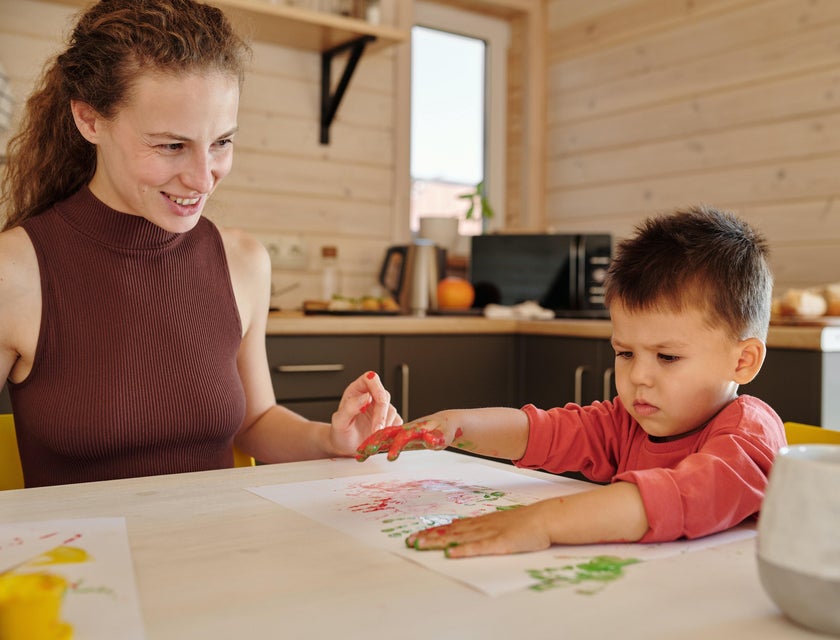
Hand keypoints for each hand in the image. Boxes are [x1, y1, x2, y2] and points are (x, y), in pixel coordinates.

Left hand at [329, 371, 401, 455]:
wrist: (344, 448)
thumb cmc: (340, 433)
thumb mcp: (340, 422)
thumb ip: (350, 407)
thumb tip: (366, 397)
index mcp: (357, 391)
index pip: (370, 378)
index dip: (377, 387)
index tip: (380, 400)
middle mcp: (370, 396)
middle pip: (384, 396)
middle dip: (381, 415)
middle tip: (375, 430)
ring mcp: (380, 408)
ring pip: (391, 410)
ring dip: (385, 425)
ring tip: (373, 437)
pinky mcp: (388, 420)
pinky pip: (396, 422)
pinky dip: (391, 431)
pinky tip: (380, 437)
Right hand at [355, 421, 446, 461]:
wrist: (445, 421)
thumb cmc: (446, 428)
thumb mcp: (445, 434)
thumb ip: (437, 438)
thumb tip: (430, 439)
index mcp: (416, 427)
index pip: (404, 436)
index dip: (396, 446)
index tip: (389, 458)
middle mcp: (406, 428)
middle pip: (387, 434)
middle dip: (373, 443)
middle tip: (361, 453)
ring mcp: (402, 432)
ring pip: (383, 436)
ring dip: (370, 444)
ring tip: (358, 455)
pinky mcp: (401, 436)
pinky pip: (385, 440)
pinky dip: (375, 446)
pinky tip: (367, 453)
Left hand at [405, 502, 551, 557]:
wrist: (544, 518)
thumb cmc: (524, 522)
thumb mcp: (500, 523)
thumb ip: (481, 527)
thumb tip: (461, 529)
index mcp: (480, 522)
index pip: (451, 526)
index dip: (433, 531)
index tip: (416, 535)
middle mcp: (481, 525)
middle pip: (450, 531)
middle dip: (429, 537)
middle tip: (410, 542)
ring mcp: (490, 533)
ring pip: (459, 538)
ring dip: (439, 541)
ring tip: (421, 545)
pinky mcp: (500, 543)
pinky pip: (479, 547)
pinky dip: (464, 550)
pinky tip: (451, 553)